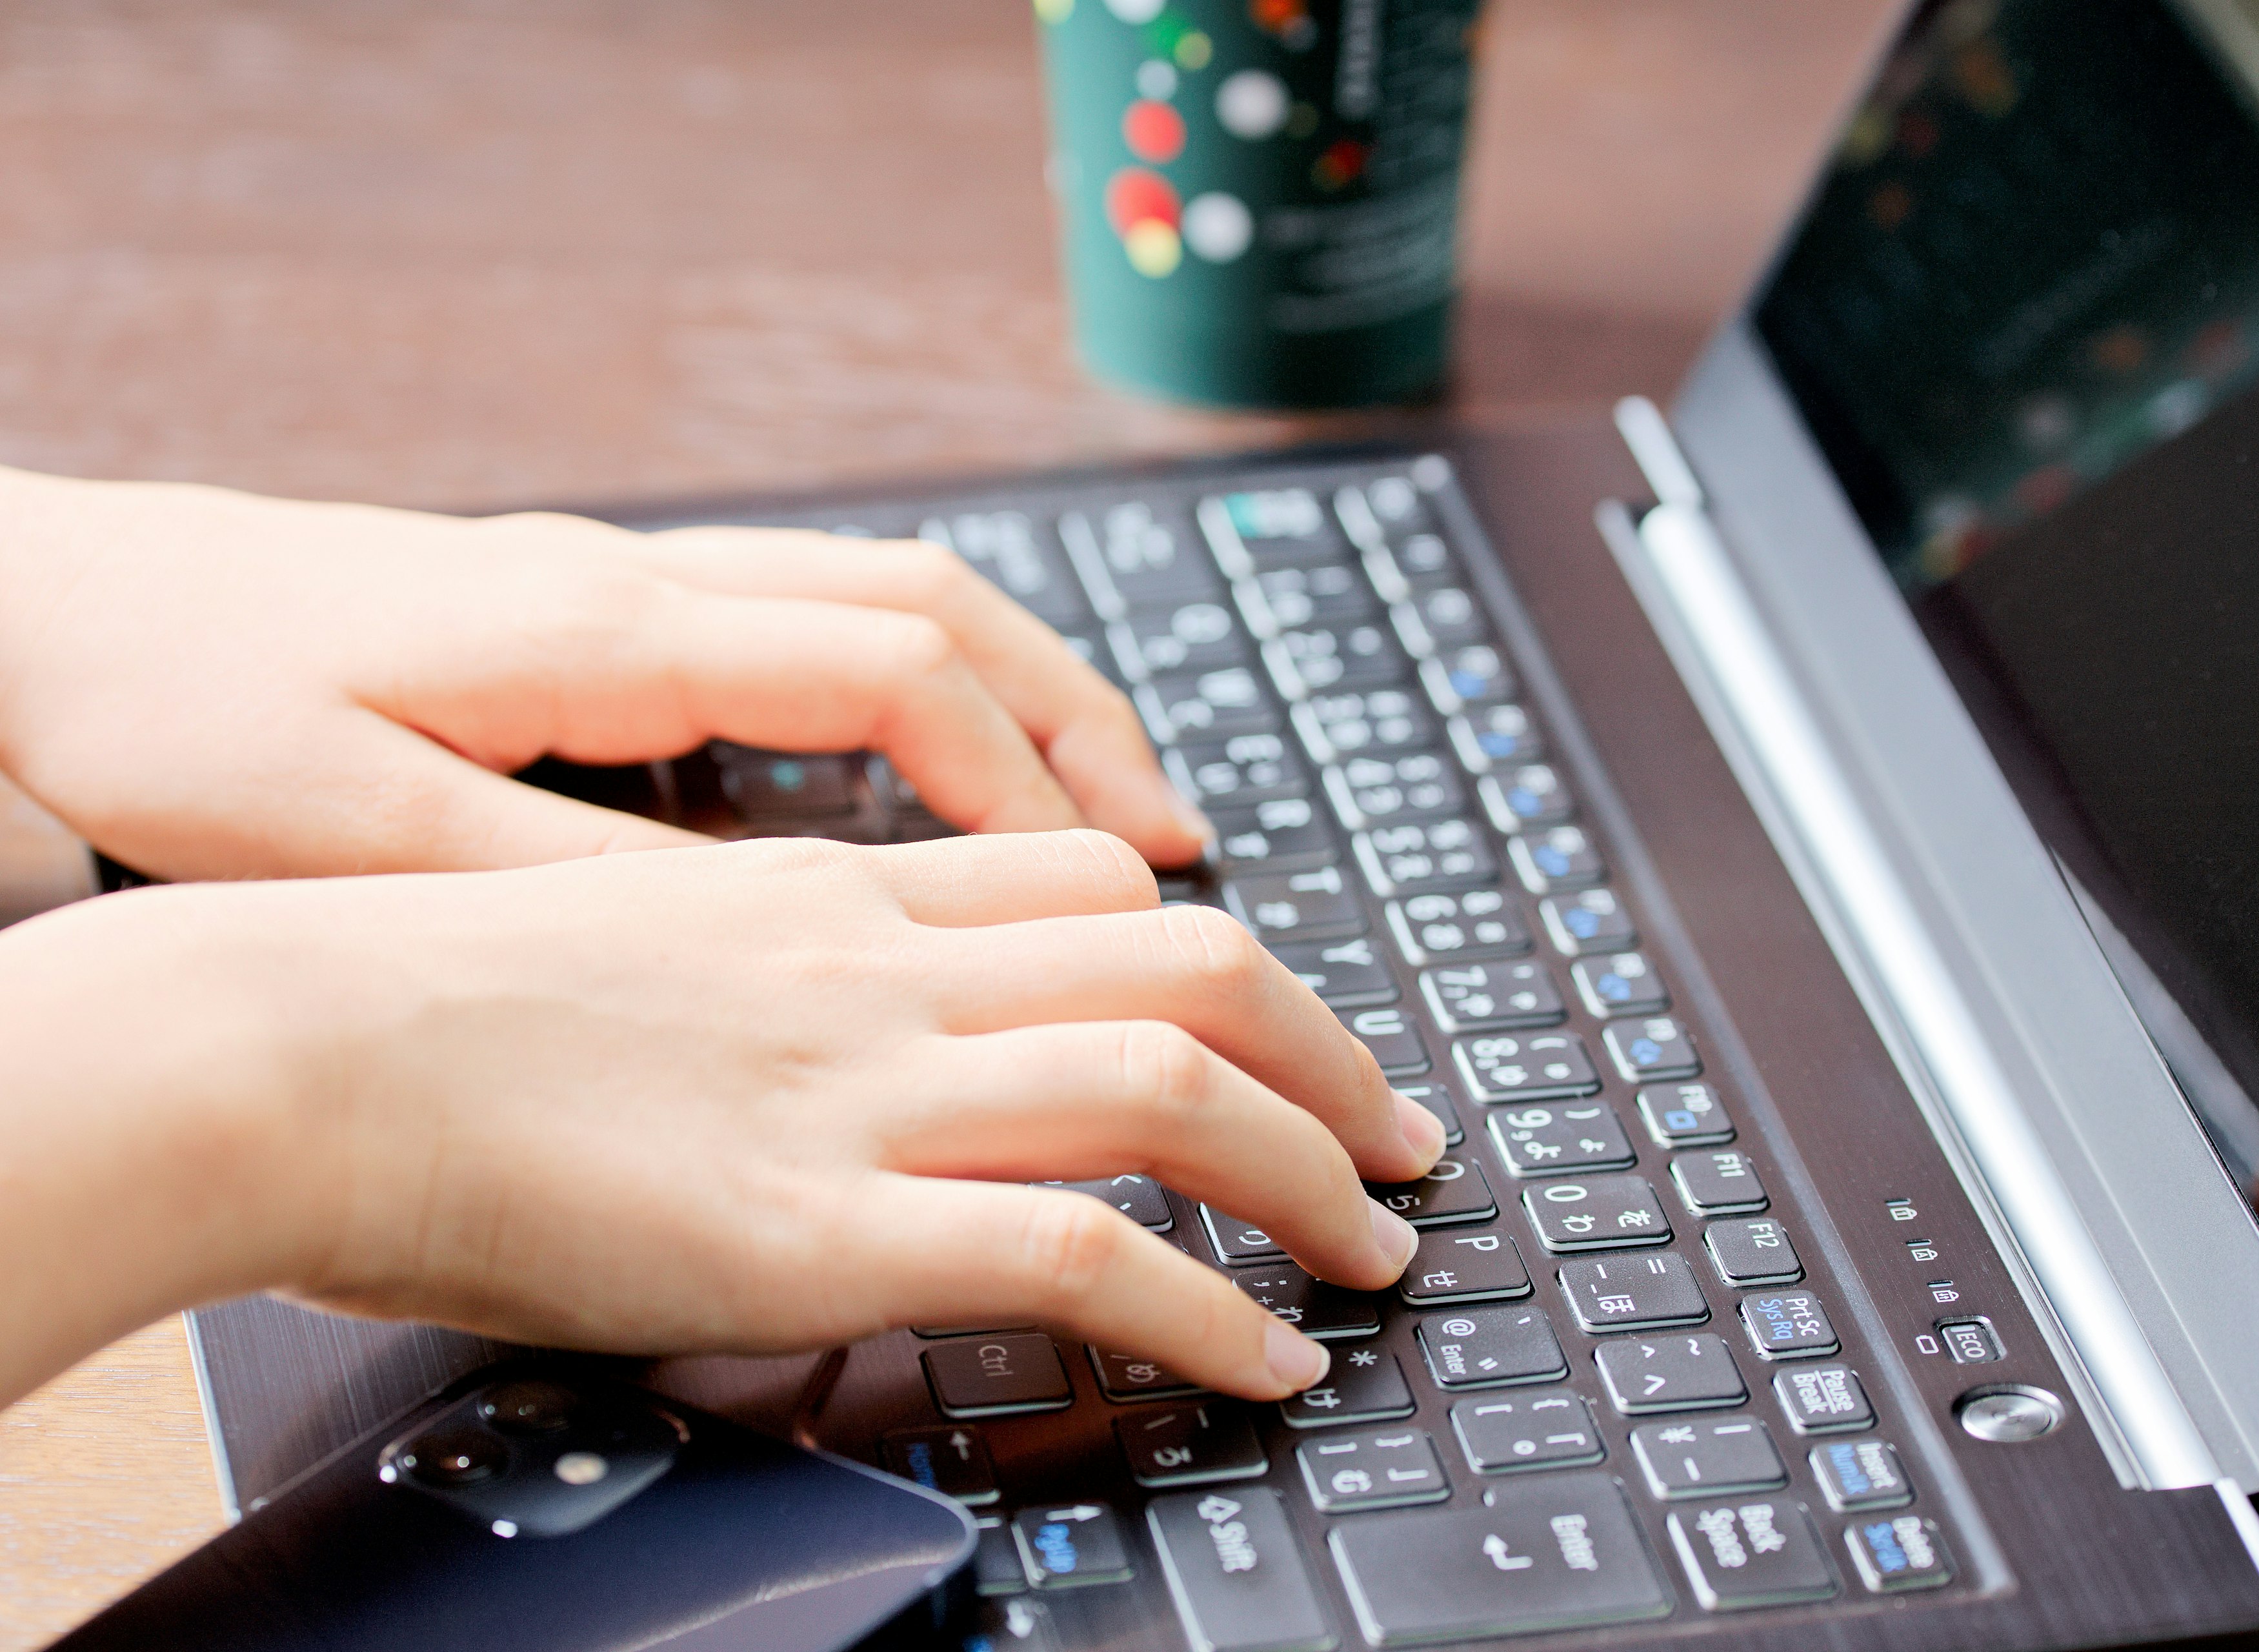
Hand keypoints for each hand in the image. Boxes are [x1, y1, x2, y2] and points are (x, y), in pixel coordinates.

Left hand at [0, 467, 1208, 879]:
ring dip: (1024, 704)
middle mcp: (648, 587)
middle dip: (1083, 725)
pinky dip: (926, 707)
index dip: (1031, 780)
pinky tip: (944, 791)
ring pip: (895, 603)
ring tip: (1119, 819)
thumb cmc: (188, 713)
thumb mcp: (371, 833)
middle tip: (1191, 845)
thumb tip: (774, 948)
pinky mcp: (600, 620)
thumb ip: (575, 888)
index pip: (893, 672)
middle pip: (939, 609)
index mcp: (610, 635)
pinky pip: (821, 634)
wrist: (62, 610)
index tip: (1125, 885)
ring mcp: (632, 589)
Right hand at [0, 831, 1442, 1408]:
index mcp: (831, 901)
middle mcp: (881, 972)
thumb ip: (759, 982)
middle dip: (1331, 1049)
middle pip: (1187, 956)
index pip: (1091, 886)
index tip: (1277, 1020)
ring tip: (1374, 1246)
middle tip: (1401, 1136)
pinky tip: (1266, 1360)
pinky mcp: (823, 1230)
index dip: (1219, 952)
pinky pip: (1085, 1256)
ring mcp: (864, 1094)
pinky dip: (1209, 1311)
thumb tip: (823, 1053)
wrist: (294, 1046)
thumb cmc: (416, 1012)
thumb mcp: (635, 953)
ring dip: (1311, 1168)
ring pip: (1174, 1080)